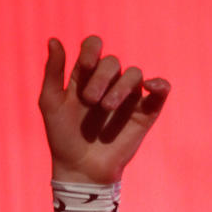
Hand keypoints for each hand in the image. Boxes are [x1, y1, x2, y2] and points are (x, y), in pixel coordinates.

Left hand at [39, 35, 169, 185]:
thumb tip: (53, 40)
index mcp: (86, 76)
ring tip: (107, 107)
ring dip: (121, 87)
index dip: (91, 49)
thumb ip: (53, 72)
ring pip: (134, 74)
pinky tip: (151, 87)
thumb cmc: (62, 138)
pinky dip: (159, 84)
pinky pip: (161, 90)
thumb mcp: (51, 104)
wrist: (80, 171)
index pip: (93, 47)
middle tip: (90, 100)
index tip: (85, 65)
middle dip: (101, 76)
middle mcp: (108, 83)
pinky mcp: (144, 113)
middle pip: (112, 62)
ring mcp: (127, 97)